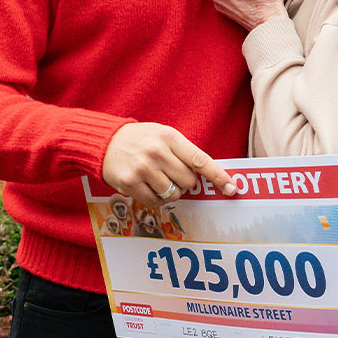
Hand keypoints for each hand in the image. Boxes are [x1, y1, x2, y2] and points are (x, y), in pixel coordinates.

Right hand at [102, 122, 234, 206]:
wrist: (105, 141)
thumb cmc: (142, 139)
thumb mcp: (164, 135)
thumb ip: (184, 152)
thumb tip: (207, 176)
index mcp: (169, 137)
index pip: (200, 160)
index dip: (218, 176)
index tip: (232, 189)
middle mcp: (157, 153)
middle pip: (189, 181)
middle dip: (186, 182)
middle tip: (172, 173)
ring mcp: (143, 169)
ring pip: (174, 194)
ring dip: (171, 191)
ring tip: (158, 178)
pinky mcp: (130, 184)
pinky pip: (156, 202)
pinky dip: (156, 198)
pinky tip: (147, 186)